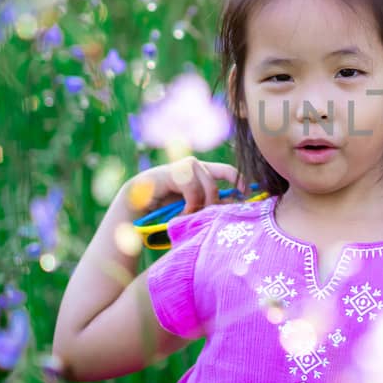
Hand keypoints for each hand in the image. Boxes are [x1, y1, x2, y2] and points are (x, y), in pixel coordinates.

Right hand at [120, 156, 238, 216]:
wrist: (136, 205)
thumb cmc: (165, 208)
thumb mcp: (193, 207)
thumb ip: (210, 204)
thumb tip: (234, 206)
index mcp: (202, 172)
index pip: (228, 171)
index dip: (240, 180)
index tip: (246, 194)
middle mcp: (195, 166)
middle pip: (219, 180)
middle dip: (215, 202)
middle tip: (207, 217)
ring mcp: (183, 166)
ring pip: (207, 186)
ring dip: (200, 206)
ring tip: (189, 216)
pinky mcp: (173, 171)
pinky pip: (193, 189)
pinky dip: (190, 205)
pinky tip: (181, 214)